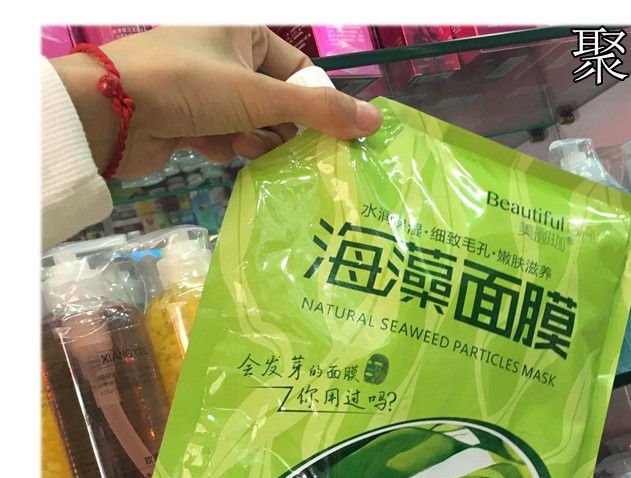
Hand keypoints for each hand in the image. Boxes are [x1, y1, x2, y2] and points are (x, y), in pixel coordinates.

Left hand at [50, 25, 383, 178]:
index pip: (299, 70)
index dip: (315, 103)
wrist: (110, 113)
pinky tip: (211, 148)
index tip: (327, 134)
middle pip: (278, 103)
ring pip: (254, 125)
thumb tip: (376, 120)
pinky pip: (227, 138)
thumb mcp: (259, 96)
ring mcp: (206, 89)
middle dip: (279, 128)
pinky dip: (226, 147)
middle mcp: (226, 56)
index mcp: (243, 31)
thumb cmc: (187, 86)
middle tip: (280, 145)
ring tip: (237, 143)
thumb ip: (319, 112)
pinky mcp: (190, 119)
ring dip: (251, 140)